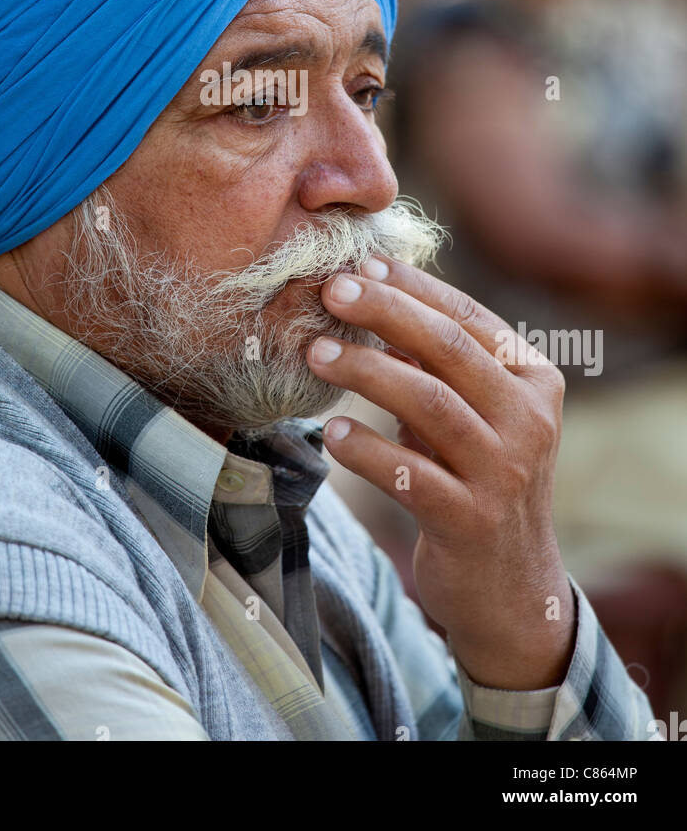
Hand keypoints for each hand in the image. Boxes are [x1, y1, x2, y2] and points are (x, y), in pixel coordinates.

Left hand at [308, 256, 575, 690]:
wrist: (509, 584)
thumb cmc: (476, 475)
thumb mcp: (472, 411)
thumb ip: (436, 360)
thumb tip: (368, 289)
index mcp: (534, 378)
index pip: (469, 317)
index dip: (414, 288)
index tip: (362, 264)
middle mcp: (530, 419)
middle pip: (449, 349)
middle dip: (386, 312)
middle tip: (332, 291)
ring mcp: (505, 472)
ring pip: (430, 403)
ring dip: (367, 370)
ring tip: (315, 353)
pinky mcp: (472, 520)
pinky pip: (412, 475)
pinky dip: (368, 450)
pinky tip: (332, 434)